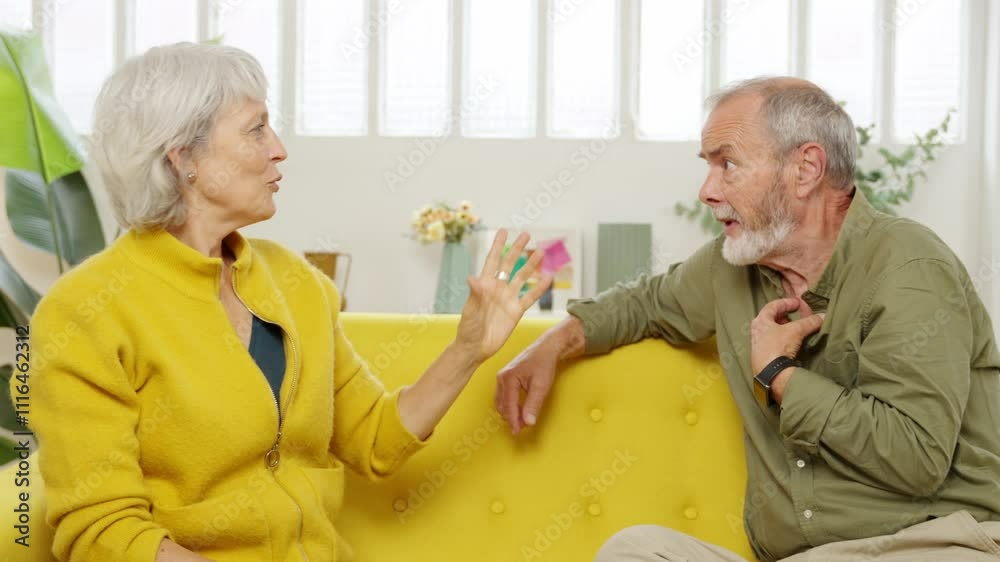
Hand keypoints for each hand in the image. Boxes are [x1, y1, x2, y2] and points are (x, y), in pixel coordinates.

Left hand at [454, 229, 551, 363]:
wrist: (476, 348)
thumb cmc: (468, 329)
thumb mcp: (471, 311)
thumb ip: (475, 294)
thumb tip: (472, 278)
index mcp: (484, 285)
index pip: (492, 261)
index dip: (498, 246)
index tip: (503, 231)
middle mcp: (497, 288)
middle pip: (509, 264)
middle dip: (517, 249)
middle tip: (525, 234)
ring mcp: (508, 299)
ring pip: (522, 278)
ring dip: (531, 265)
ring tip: (541, 251)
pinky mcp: (516, 311)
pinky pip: (530, 297)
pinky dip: (540, 289)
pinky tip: (549, 278)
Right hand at [495, 338, 560, 434]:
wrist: (546, 348)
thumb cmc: (544, 364)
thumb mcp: (541, 386)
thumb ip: (533, 405)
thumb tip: (528, 423)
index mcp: (508, 379)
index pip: (509, 406)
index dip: (513, 421)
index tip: (517, 432)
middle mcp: (501, 378)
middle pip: (502, 406)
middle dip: (511, 418)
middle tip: (523, 427)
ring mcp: (502, 377)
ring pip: (501, 402)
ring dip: (510, 412)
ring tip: (522, 420)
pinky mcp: (505, 378)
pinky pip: (503, 397)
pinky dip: (510, 406)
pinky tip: (520, 409)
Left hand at [750, 298, 824, 374]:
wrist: (772, 374)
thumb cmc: (778, 348)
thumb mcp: (796, 331)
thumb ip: (810, 322)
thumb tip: (822, 316)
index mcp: (760, 321)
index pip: (773, 306)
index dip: (787, 302)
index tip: (797, 303)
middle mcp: (756, 331)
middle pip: (771, 318)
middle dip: (785, 315)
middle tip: (795, 315)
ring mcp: (758, 344)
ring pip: (772, 331)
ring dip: (784, 328)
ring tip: (795, 329)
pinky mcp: (763, 356)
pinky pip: (774, 343)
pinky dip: (783, 339)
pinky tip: (791, 344)